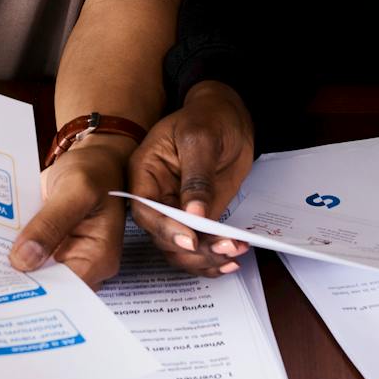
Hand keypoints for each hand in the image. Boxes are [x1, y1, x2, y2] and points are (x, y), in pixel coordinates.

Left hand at [9, 138, 129, 287]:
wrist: (91, 157)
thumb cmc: (94, 170)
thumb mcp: (75, 190)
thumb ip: (51, 223)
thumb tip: (23, 260)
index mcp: (98, 257)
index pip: (64, 289)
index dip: (34, 291)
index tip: (1, 285)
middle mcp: (82, 263)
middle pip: (46, 285)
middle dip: (16, 280)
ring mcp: (63, 254)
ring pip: (33, 271)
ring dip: (8, 266)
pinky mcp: (48, 244)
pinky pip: (27, 253)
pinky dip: (8, 249)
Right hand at [127, 80, 254, 276]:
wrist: (229, 117)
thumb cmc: (208, 117)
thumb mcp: (201, 139)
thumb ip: (197, 177)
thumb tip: (195, 215)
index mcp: (144, 172)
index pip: (145, 209)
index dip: (165, 228)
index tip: (191, 240)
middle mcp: (155, 195)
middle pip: (162, 236)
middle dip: (193, 249)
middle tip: (225, 247)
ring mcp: (176, 209)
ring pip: (179, 248)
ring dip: (206, 258)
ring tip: (234, 252)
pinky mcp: (197, 217)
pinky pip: (199, 246)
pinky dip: (213, 258)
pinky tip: (232, 260)